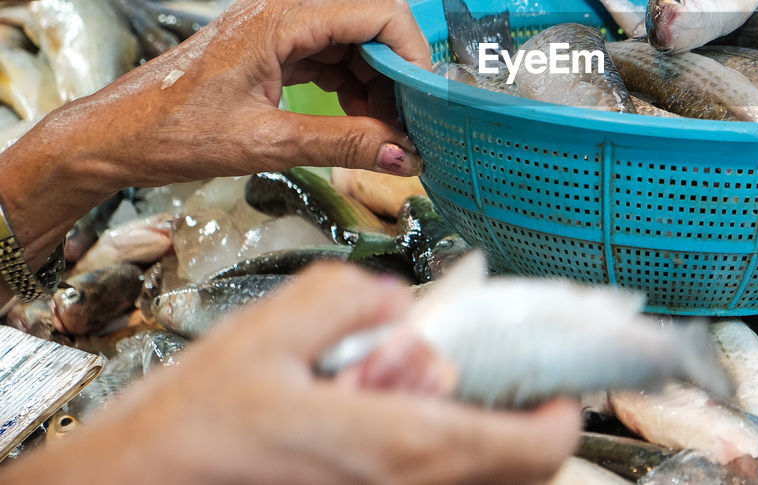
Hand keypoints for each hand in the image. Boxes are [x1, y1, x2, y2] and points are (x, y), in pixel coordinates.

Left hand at [0, 0, 433, 267]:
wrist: (111, 136)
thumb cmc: (170, 135)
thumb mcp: (264, 145)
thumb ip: (341, 144)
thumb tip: (404, 154)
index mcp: (279, 22)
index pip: (376, 10)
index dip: (411, 50)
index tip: (423, 97)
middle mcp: (281, 10)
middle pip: (370, 7)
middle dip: (398, 56)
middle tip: (406, 109)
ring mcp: (275, 24)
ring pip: (353, 27)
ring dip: (377, 71)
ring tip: (381, 122)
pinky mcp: (270, 44)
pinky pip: (330, 46)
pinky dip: (352, 77)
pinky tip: (354, 114)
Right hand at [2, 264, 582, 484]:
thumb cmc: (186, 435)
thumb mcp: (267, 333)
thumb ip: (349, 299)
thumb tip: (394, 299)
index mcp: (402, 450)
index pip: (532, 450)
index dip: (562, 416)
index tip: (562, 386)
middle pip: (510, 479)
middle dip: (523, 433)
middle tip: (505, 386)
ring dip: (477, 449)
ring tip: (444, 399)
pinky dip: (436, 464)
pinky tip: (391, 426)